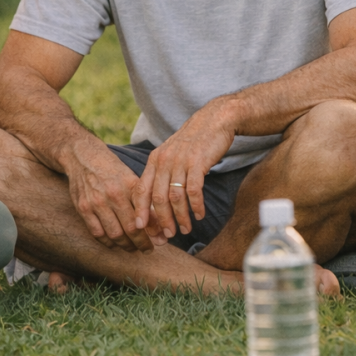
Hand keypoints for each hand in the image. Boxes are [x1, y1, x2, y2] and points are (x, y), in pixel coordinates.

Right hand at [66, 143, 166, 250]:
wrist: (83, 157)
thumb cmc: (112, 169)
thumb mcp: (130, 178)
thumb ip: (144, 199)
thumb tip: (160, 223)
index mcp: (128, 185)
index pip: (145, 215)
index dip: (153, 232)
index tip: (159, 241)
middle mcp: (113, 194)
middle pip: (130, 228)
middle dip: (141, 243)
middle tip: (147, 249)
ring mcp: (96, 202)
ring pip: (114, 234)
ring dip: (126, 245)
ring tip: (133, 248)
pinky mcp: (83, 208)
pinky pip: (97, 233)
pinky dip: (108, 242)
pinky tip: (115, 243)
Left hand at [133, 97, 238, 238]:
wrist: (214, 120)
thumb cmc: (193, 141)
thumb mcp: (171, 153)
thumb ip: (162, 173)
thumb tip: (156, 201)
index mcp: (154, 160)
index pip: (141, 189)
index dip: (140, 210)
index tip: (141, 228)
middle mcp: (164, 160)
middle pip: (158, 198)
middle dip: (162, 220)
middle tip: (167, 235)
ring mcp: (180, 161)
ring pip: (175, 197)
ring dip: (180, 217)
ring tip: (185, 229)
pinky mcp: (198, 162)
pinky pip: (194, 191)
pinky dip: (196, 206)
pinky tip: (199, 215)